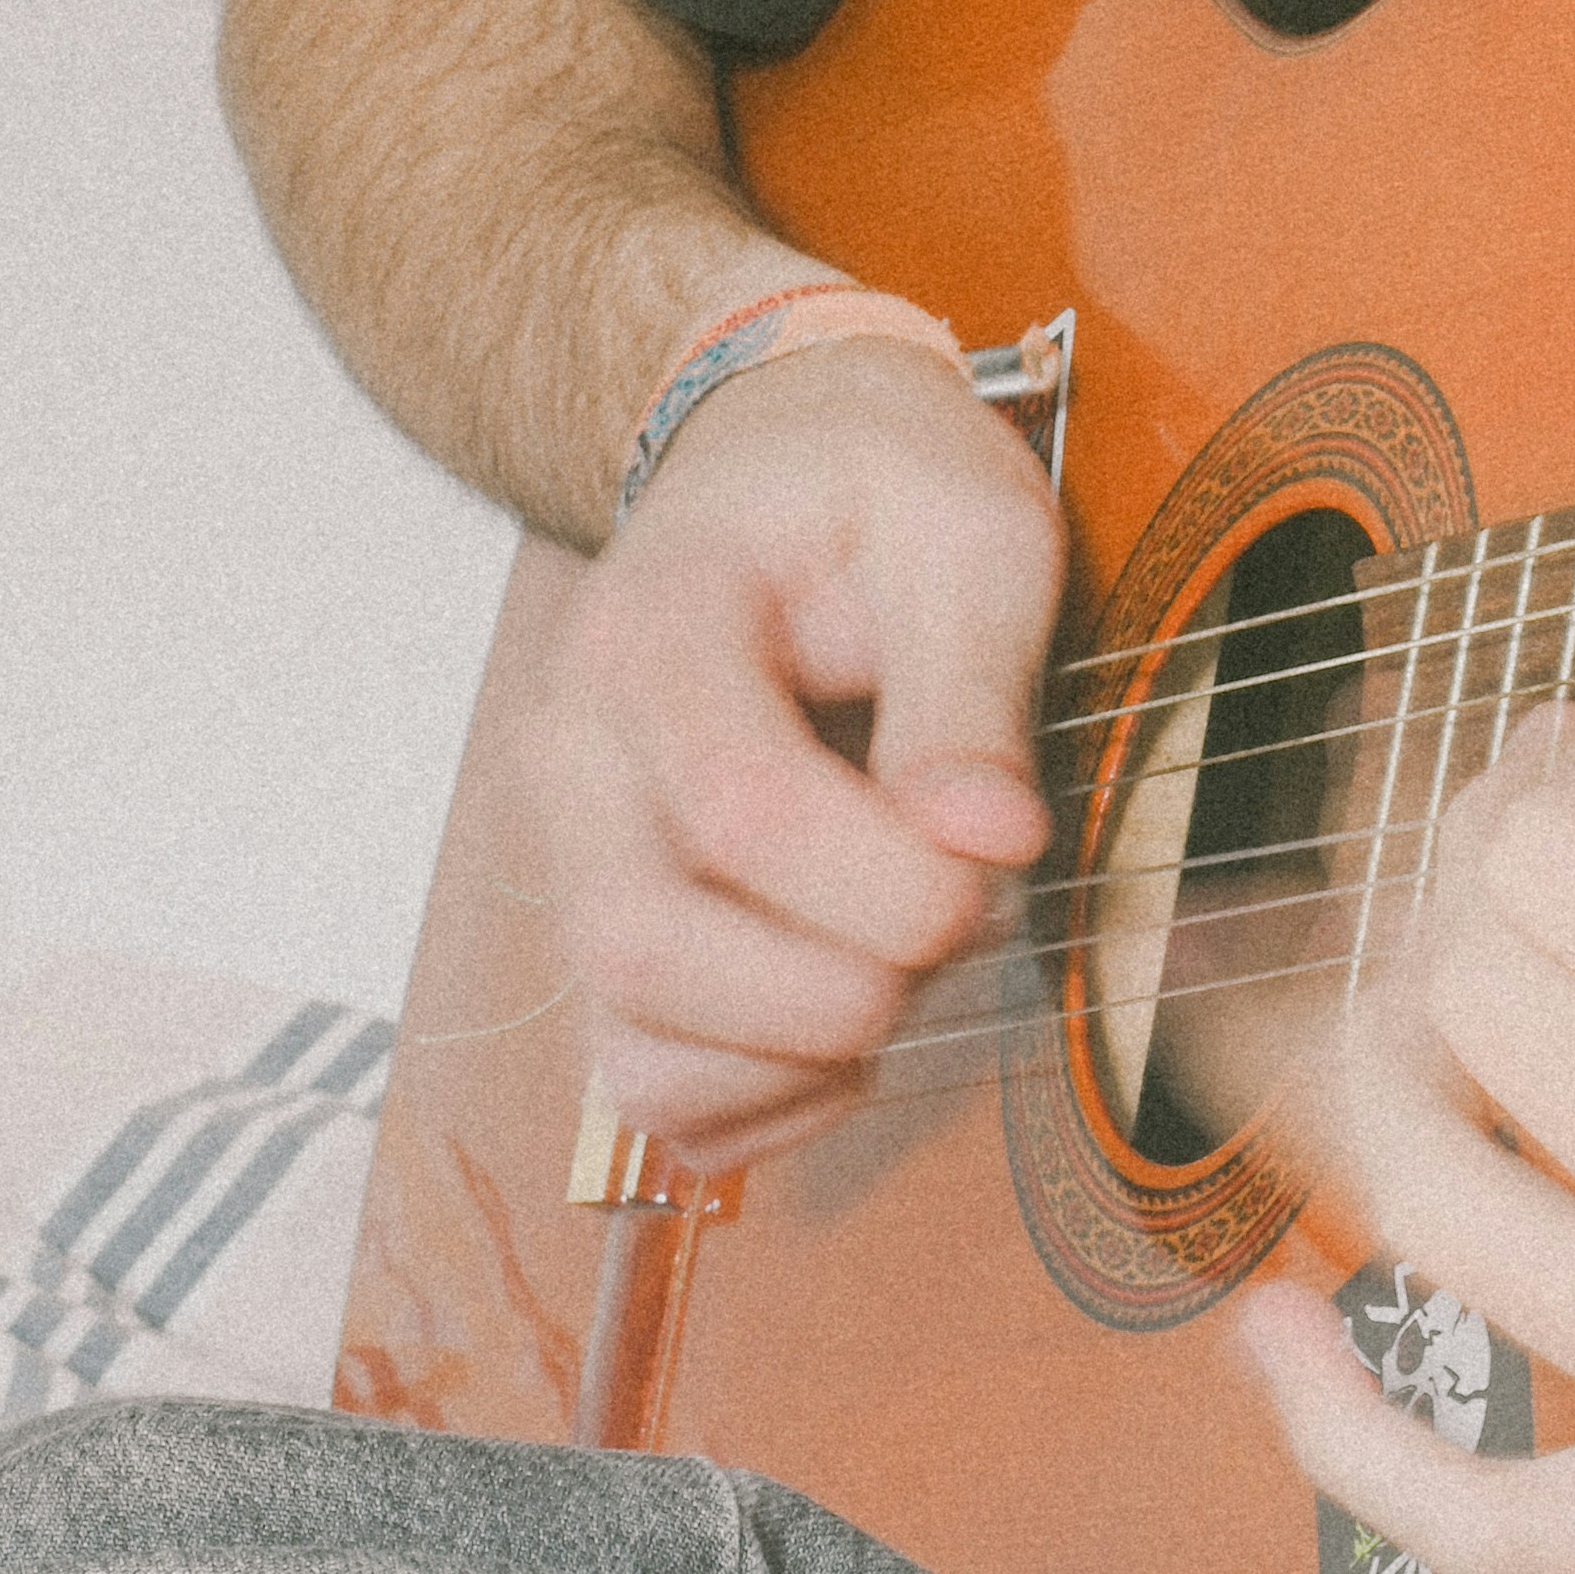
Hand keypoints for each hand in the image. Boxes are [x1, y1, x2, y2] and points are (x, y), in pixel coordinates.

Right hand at [527, 339, 1066, 1163]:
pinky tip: (858, 1010)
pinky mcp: (609, 938)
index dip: (885, 880)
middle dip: (837, 989)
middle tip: (958, 924)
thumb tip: (986, 845)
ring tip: (906, 960)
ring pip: (639, 1048)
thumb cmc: (878, 496)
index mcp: (653, 629)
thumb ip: (972, 687)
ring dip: (806, 1057)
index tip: (999, 862)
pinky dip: (777, 1099)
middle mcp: (575, 754)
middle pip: (644, 949)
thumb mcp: (968, 533)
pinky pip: (659, 1091)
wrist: (779, 473)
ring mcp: (575, 859)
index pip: (734, 807)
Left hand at [1238, 283, 1574, 1573]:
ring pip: (1430, 1221)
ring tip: (1425, 995)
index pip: (1561, 880)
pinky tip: (1270, 1329)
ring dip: (1382, 1085)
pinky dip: (1338, 1436)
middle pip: (1471, 1022)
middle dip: (1472, 893)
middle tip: (1545, 848)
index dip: (1547, 777)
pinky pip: (1473, 1526)